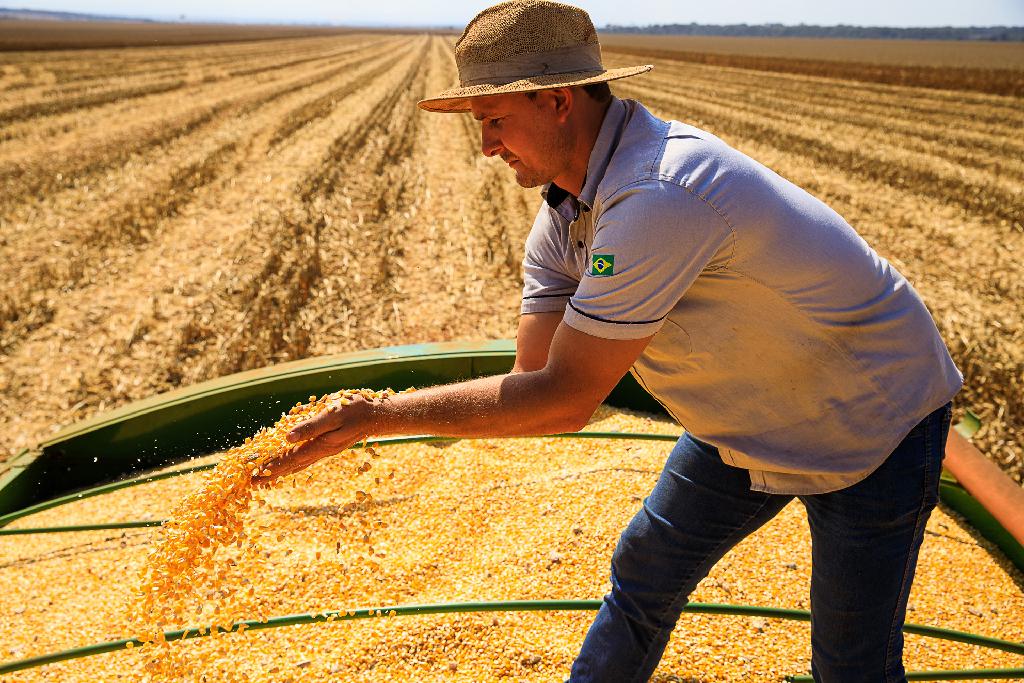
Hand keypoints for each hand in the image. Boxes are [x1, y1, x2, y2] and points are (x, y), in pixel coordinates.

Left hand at [253, 394, 375, 485]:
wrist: (378, 415)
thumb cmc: (355, 410)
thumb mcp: (332, 414)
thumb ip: (311, 427)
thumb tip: (287, 438)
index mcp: (320, 444)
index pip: (290, 459)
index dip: (271, 467)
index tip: (254, 475)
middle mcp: (322, 451)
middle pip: (292, 465)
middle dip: (271, 474)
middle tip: (252, 483)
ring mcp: (326, 450)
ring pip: (299, 464)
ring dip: (281, 471)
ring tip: (265, 478)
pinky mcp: (329, 446)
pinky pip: (307, 459)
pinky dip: (294, 465)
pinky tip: (290, 466)